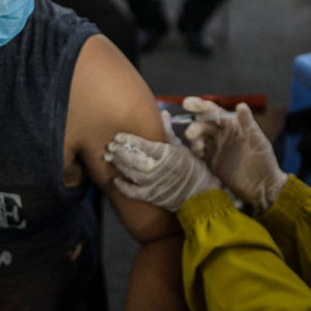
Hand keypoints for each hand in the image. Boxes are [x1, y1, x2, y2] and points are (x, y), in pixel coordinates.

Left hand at [105, 111, 220, 211]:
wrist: (199, 193)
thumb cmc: (191, 168)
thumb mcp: (181, 148)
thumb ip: (168, 132)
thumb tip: (163, 114)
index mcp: (168, 154)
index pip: (145, 146)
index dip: (130, 140)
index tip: (119, 136)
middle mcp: (159, 169)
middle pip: (135, 159)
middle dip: (121, 151)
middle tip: (110, 145)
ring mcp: (154, 184)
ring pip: (132, 173)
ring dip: (120, 164)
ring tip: (112, 156)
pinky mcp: (151, 196)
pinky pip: (133, 192)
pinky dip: (123, 186)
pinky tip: (116, 179)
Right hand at [183, 98, 286, 213]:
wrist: (263, 187)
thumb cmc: (265, 161)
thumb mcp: (258, 141)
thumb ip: (248, 124)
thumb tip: (241, 105)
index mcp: (233, 126)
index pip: (215, 112)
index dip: (201, 106)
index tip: (188, 103)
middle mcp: (223, 135)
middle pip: (204, 124)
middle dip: (196, 126)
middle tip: (191, 133)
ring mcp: (217, 149)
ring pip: (200, 138)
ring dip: (195, 138)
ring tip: (198, 146)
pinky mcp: (213, 163)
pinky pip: (200, 153)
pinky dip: (196, 151)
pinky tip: (199, 153)